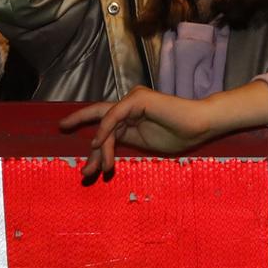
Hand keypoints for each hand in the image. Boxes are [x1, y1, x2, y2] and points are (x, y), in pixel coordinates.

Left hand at [59, 84, 267, 182]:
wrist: (199, 126)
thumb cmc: (178, 135)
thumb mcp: (142, 144)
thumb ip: (122, 143)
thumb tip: (99, 152)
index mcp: (130, 115)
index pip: (106, 128)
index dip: (95, 148)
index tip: (86, 169)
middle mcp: (128, 104)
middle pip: (99, 118)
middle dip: (80, 127)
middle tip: (67, 139)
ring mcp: (132, 99)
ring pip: (106, 123)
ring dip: (101, 148)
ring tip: (101, 168)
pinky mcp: (137, 99)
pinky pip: (114, 115)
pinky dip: (104, 130)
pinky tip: (97, 143)